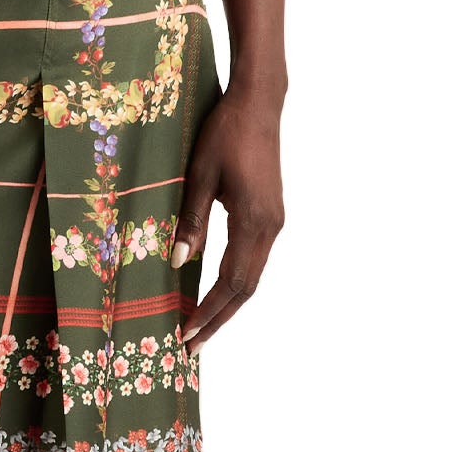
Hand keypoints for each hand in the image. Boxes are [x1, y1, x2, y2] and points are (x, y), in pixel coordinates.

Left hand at [172, 89, 284, 353]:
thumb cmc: (226, 133)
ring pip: (252, 277)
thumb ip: (192, 220)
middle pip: (246, 289)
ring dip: (227, 305)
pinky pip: (253, 260)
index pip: (230, 282)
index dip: (208, 312)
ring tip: (201, 327)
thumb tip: (177, 261)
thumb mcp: (200, 176)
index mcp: (254, 221)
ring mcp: (274, 222)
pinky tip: (215, 293)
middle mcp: (270, 227)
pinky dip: (234, 283)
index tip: (186, 334)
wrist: (258, 103)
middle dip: (218, 320)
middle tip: (191, 347)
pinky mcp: (270, 215)